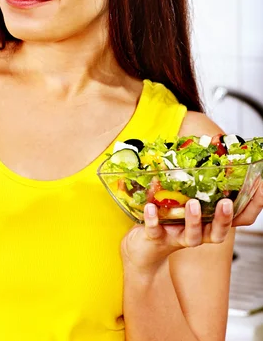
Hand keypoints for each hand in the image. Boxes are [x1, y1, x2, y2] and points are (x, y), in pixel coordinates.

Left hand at [121, 179, 262, 271]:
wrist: (142, 248)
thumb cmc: (167, 218)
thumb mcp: (183, 199)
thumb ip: (193, 181)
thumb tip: (209, 146)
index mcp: (207, 224)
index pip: (234, 219)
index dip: (249, 208)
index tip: (258, 190)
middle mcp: (196, 234)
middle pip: (217, 233)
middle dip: (223, 219)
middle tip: (225, 203)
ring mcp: (177, 238)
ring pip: (192, 236)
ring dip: (193, 220)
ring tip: (192, 203)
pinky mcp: (156, 239)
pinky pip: (156, 231)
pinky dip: (154, 220)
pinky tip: (151, 208)